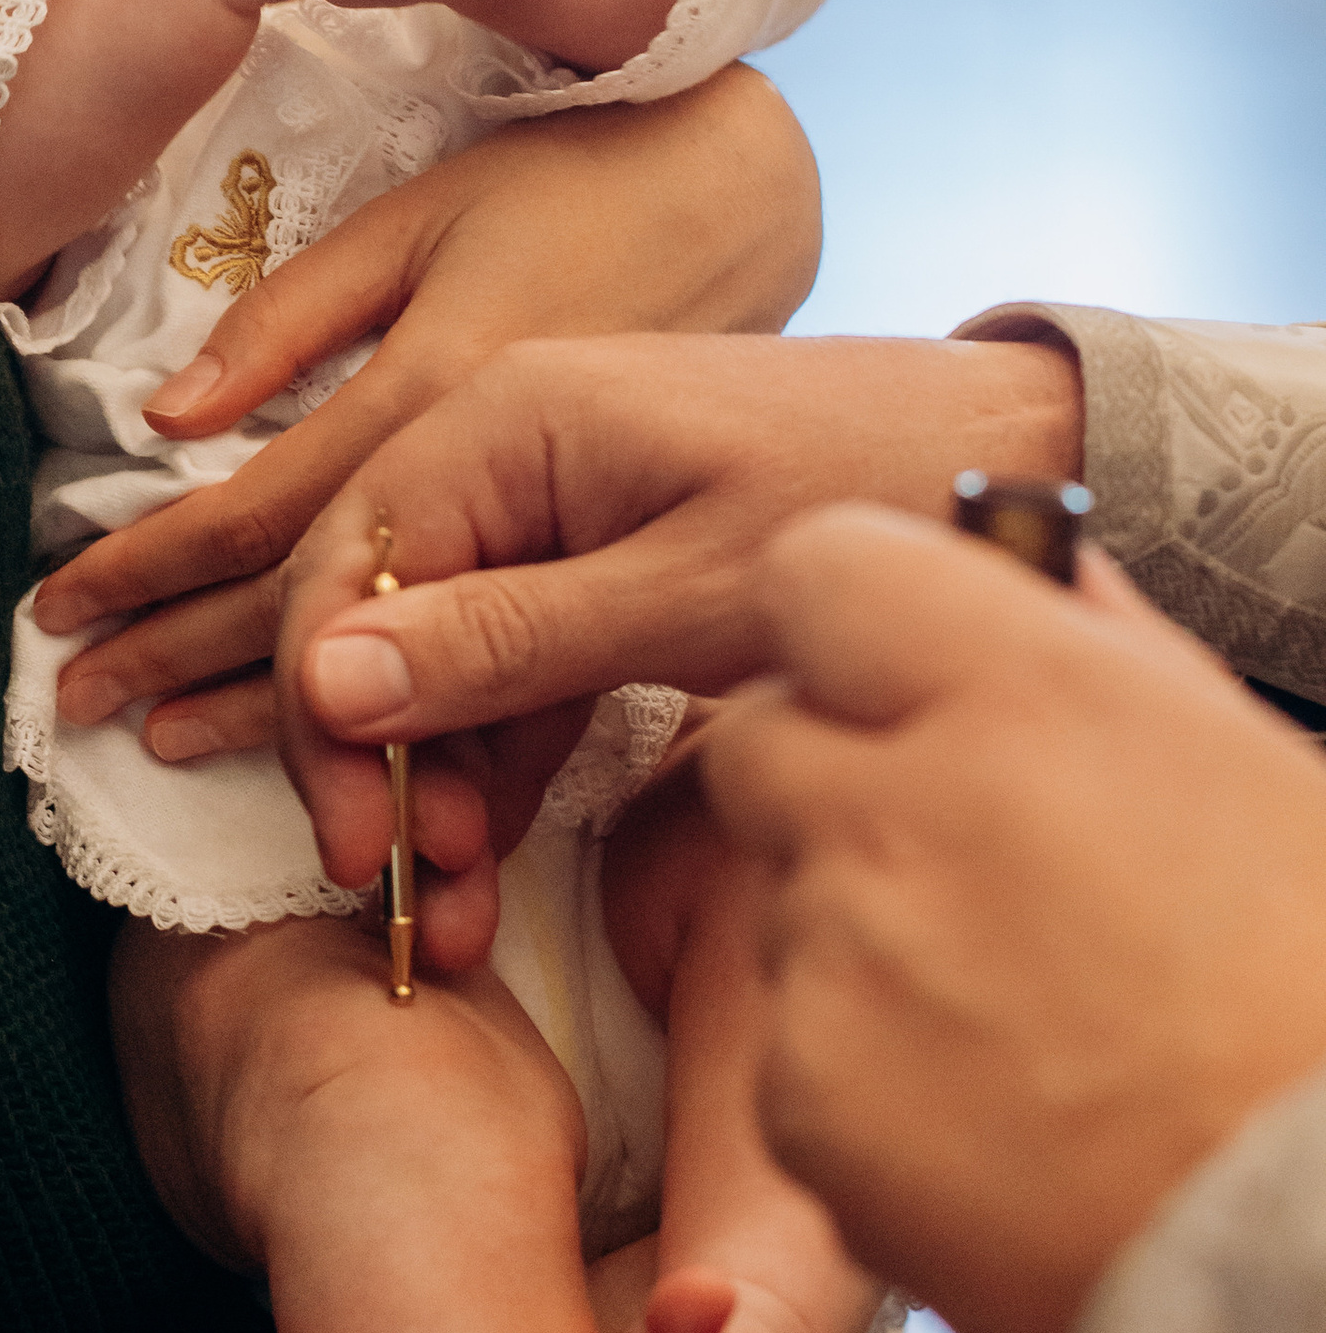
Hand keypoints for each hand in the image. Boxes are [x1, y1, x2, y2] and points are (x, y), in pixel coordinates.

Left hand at [36, 70, 825, 765]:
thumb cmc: (582, 175)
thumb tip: (171, 417)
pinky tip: (355, 749)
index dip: (152, 573)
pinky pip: (499, 670)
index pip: (261, 521)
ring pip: (400, 658)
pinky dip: (420, 718)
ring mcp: (563, 535)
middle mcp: (490, 491)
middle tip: (77, 704)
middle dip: (182, 663)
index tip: (58, 616)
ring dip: (285, 715)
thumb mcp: (426, 217)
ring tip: (172, 743)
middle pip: (311, 609)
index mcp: (435, 399)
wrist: (763, 191)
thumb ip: (297, 323)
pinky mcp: (616, 555)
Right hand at [275, 329, 1084, 926]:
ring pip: (433, 654)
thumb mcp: (685, 590)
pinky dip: (495, 758)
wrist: (1004, 451)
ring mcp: (546, 502)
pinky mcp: (592, 558)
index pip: (346, 567)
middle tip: (408, 893)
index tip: (359, 844)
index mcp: (505, 419)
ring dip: (432, 780)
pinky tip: (495, 857)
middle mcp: (501, 445)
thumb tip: (330, 682)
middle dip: (377, 766)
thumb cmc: (869, 486)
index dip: (328, 717)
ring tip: (454, 913)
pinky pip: (505, 662)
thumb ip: (509, 638)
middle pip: (372, 615)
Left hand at [704, 507, 1325, 1332]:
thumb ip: (1105, 646)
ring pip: (776, 902)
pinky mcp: (802, 1103)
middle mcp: (900, 808)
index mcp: (1026, 696)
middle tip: (957, 865)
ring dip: (855, 938)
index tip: (892, 670)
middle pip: (760, 739)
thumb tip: (1028, 557)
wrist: (1316, 1244)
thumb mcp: (1251, 770)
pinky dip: (861, 1079)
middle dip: (834, 786)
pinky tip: (993, 1119)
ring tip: (1019, 1019)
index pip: (818, 567)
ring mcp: (836, 958)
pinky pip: (786, 1053)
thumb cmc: (1312, 1004)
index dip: (853, 620)